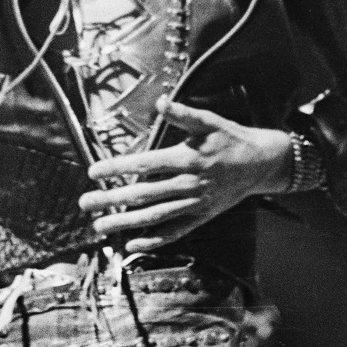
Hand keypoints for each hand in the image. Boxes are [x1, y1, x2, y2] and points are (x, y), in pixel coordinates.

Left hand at [78, 97, 293, 252]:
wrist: (261, 163)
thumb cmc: (231, 139)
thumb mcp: (210, 121)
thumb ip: (183, 114)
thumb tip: (162, 101)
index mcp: (187, 159)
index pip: (145, 164)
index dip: (118, 168)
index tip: (94, 171)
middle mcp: (188, 184)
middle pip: (144, 194)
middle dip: (112, 199)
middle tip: (85, 202)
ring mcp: (194, 204)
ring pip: (154, 217)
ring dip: (125, 222)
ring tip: (99, 226)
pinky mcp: (200, 217)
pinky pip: (174, 232)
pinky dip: (154, 241)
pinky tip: (132, 244)